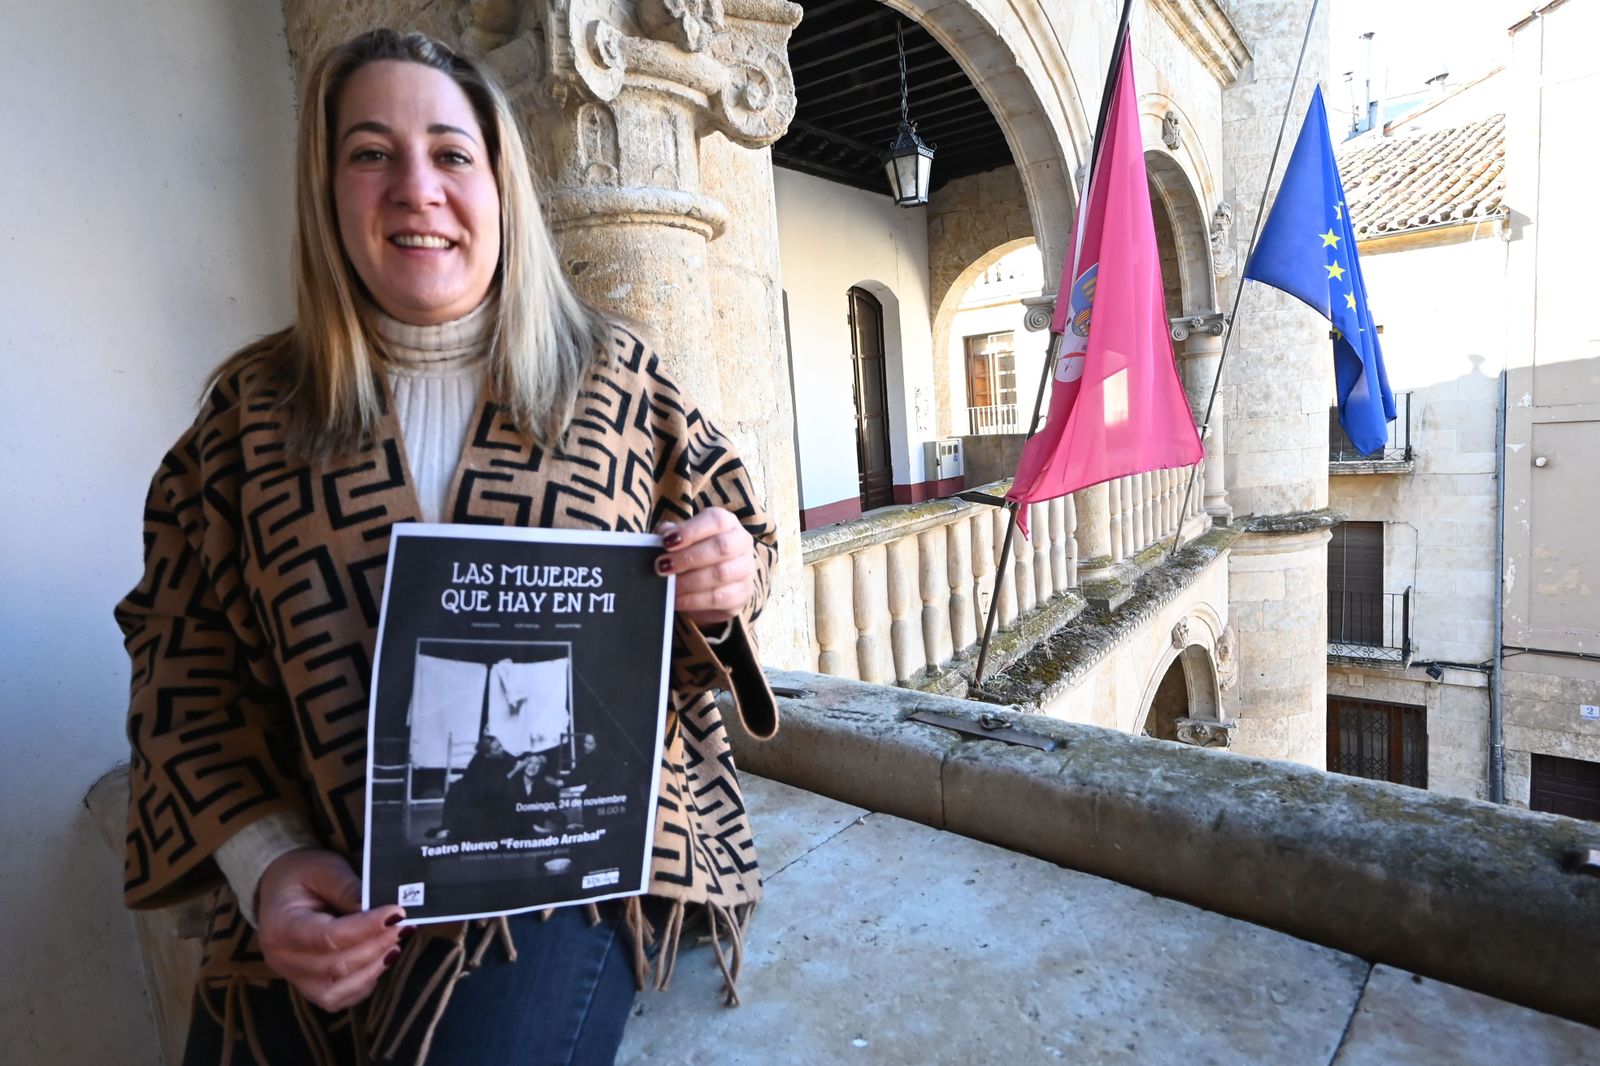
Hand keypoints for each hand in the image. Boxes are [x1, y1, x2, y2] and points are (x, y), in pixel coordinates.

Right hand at [255, 848, 405, 1011]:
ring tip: (396, 944)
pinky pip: (338, 998)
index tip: (397, 913)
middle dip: (376, 947)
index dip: (367, 928)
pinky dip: (364, 984)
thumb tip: (382, 914)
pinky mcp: (308, 986)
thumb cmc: (302, 874)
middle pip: (336, 966)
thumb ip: (350, 890)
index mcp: (281, 927)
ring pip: (337, 992)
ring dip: (373, 970)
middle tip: (405, 927)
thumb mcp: (325, 870)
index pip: (328, 937)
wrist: (280, 887)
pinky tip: (383, 960)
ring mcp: (294, 977)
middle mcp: (283, 959)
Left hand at [655, 508, 755, 626]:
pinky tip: (678, 600)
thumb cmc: (694, 554)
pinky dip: (695, 600)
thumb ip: (670, 535)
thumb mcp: (681, 540)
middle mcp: (742, 542)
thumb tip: (659, 540)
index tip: (666, 542)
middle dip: (688, 558)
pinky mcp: (743, 593)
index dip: (690, 531)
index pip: (716, 520)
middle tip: (662, 567)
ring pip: (721, 574)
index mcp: (728, 523)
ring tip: (668, 586)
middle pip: (721, 547)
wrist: (710, 585)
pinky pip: (720, 598)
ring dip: (689, 581)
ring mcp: (746, 569)